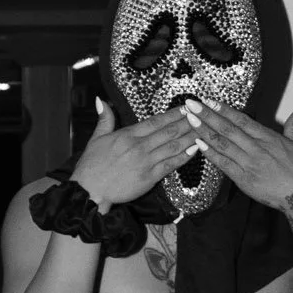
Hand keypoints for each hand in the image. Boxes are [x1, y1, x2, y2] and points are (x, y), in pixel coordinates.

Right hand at [70, 98, 200, 208]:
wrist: (89, 191)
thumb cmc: (90, 166)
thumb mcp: (95, 139)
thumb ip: (104, 119)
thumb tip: (101, 100)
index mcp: (127, 135)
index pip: (155, 121)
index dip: (173, 113)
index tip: (186, 106)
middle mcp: (138, 146)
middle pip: (169, 131)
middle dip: (187, 121)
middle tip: (202, 114)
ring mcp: (145, 162)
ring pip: (173, 146)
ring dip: (190, 136)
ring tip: (204, 128)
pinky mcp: (149, 178)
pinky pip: (170, 164)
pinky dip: (184, 156)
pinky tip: (195, 149)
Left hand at [186, 97, 292, 210]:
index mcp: (268, 137)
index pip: (242, 120)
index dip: (224, 109)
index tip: (210, 101)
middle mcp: (256, 148)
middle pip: (227, 128)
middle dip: (207, 115)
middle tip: (191, 105)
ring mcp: (248, 163)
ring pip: (222, 144)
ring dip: (204, 131)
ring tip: (190, 120)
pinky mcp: (243, 178)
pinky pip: (223, 163)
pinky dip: (210, 153)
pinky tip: (198, 144)